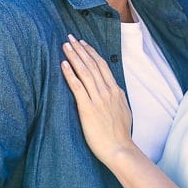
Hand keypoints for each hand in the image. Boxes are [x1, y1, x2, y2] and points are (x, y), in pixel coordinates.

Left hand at [61, 36, 136, 164]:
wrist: (120, 149)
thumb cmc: (120, 135)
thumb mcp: (123, 111)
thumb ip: (116, 98)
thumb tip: (113, 90)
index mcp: (116, 91)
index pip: (102, 66)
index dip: (91, 53)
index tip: (83, 43)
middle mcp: (107, 91)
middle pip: (92, 64)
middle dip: (80, 49)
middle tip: (70, 38)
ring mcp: (98, 99)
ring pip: (85, 72)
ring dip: (74, 57)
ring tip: (65, 46)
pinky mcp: (88, 109)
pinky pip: (78, 87)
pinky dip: (70, 74)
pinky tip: (63, 64)